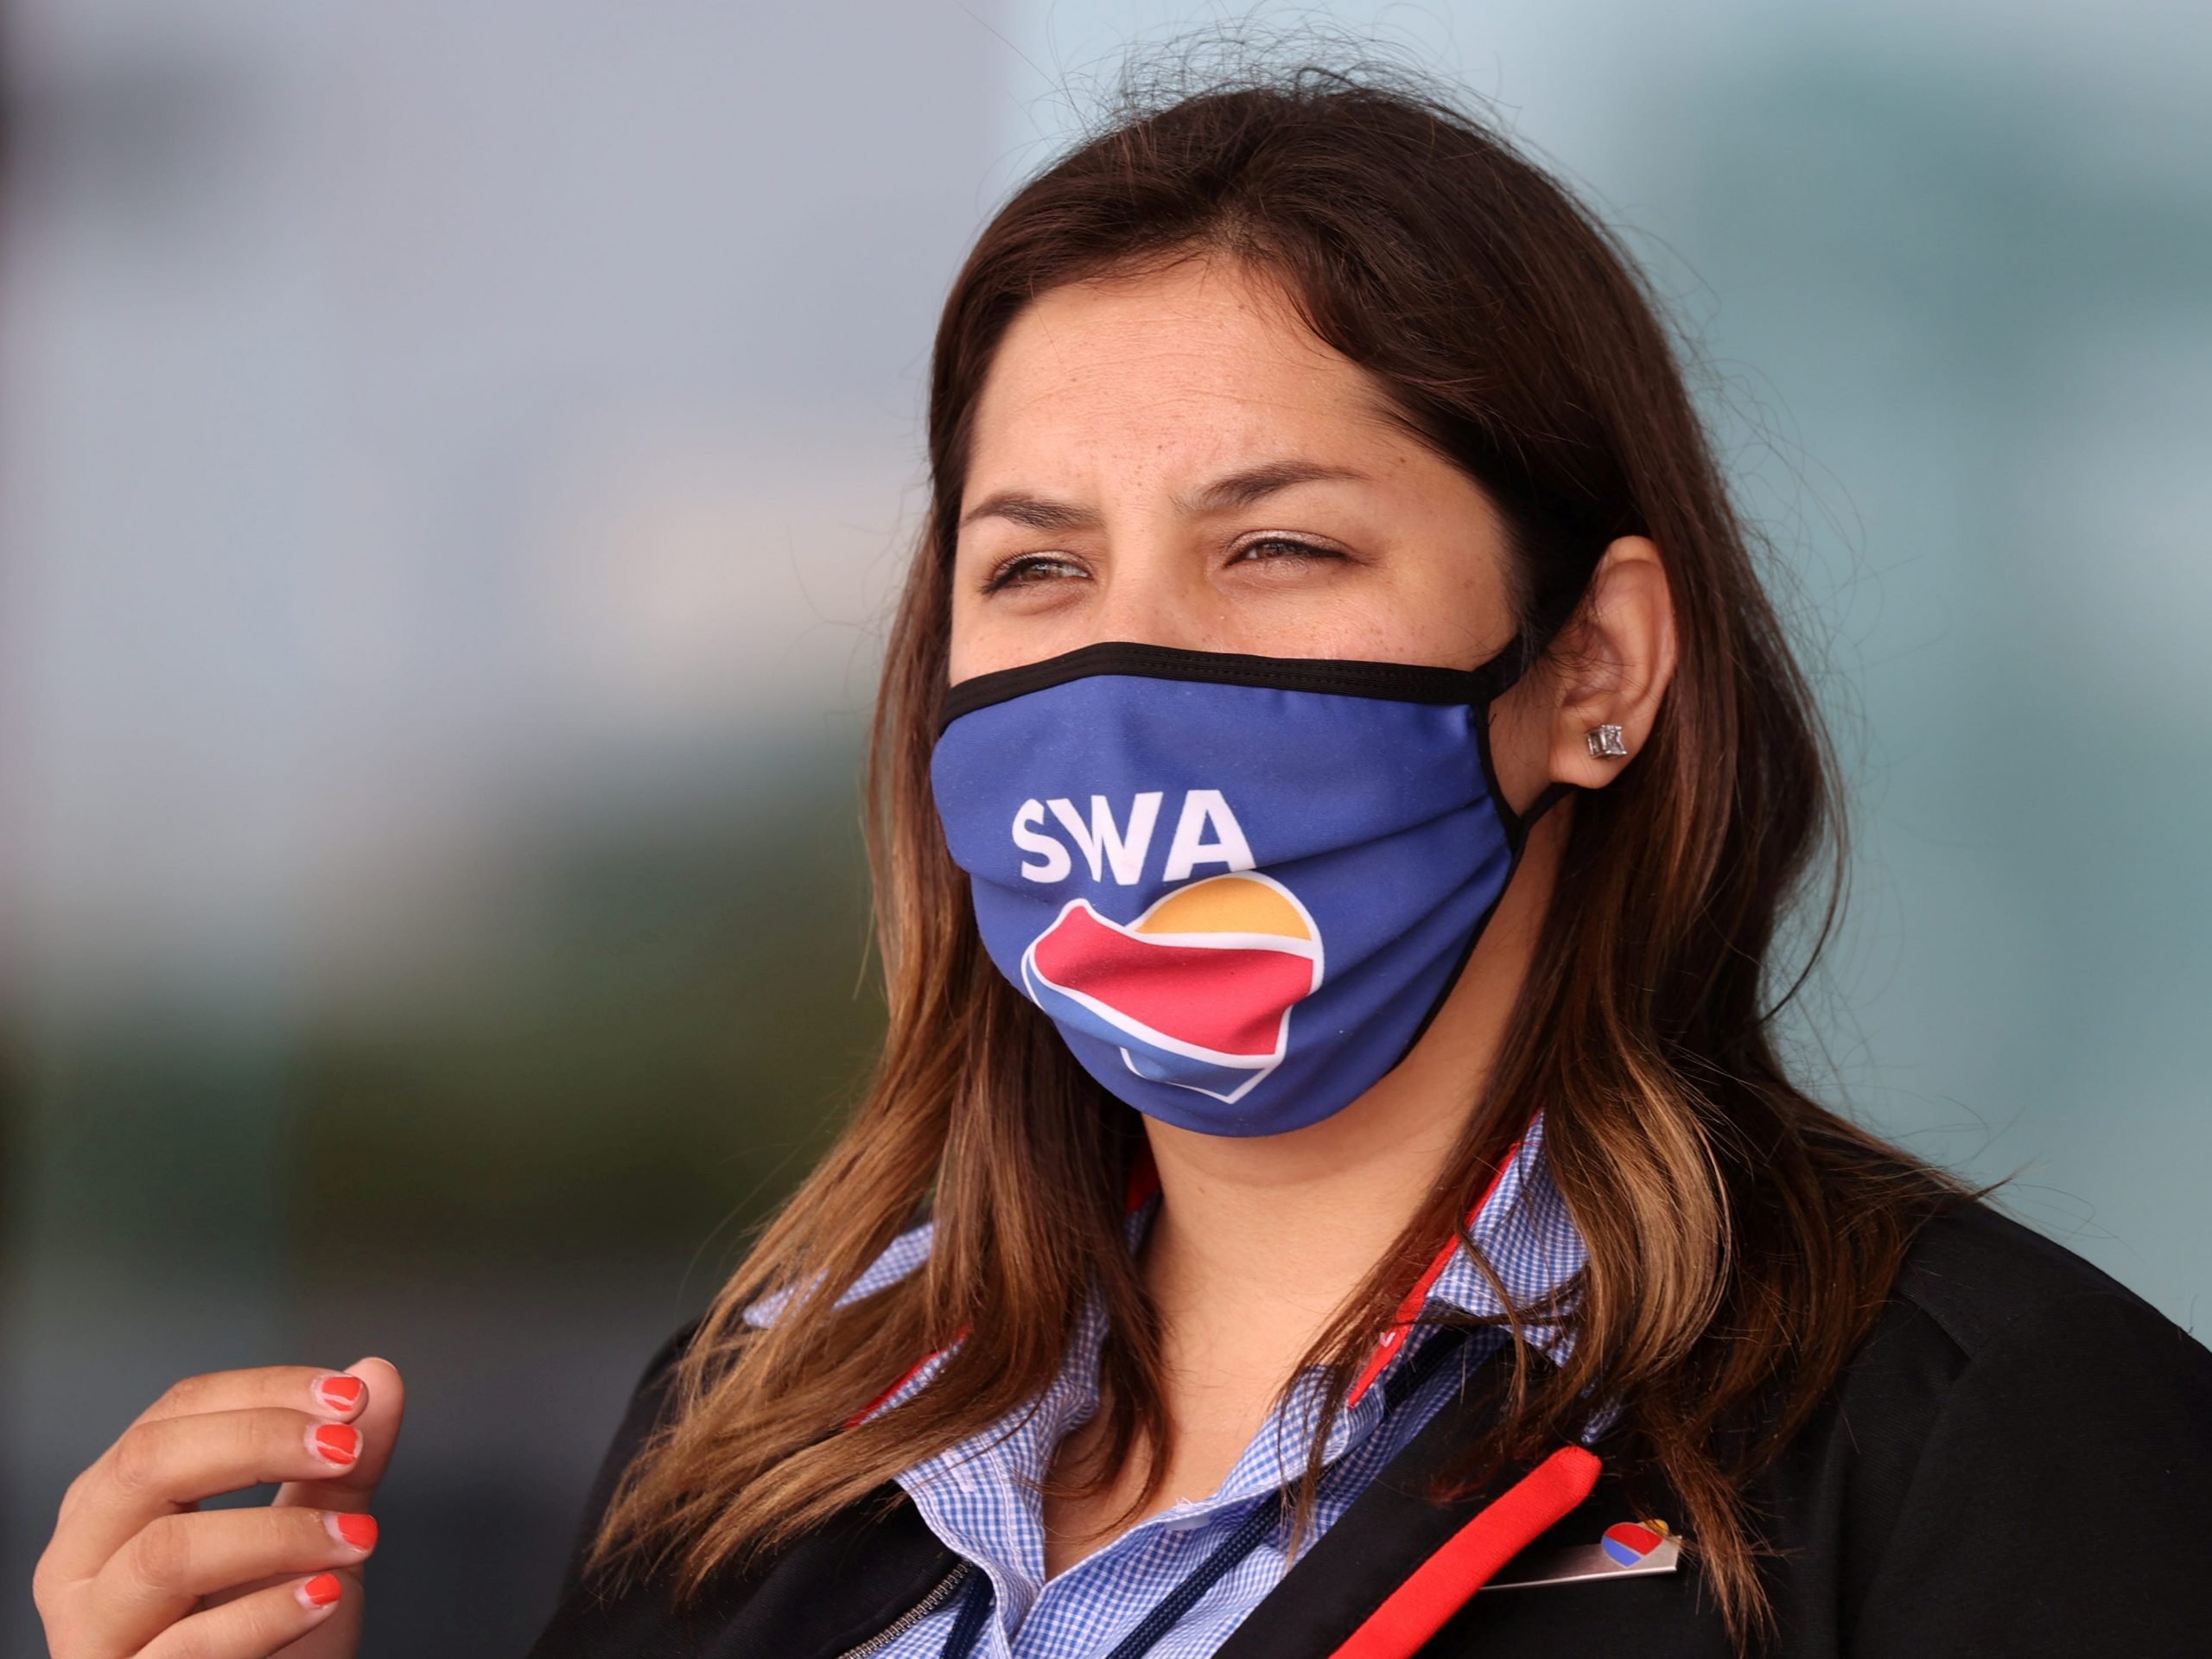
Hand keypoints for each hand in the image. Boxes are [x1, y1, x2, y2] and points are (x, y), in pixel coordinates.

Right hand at [33, 1357, 404, 1658]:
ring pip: (165, 1554)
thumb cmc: (270, 1636)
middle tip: (345, 1447)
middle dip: (260, 1441)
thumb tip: (377, 1373)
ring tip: (358, 1536)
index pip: (174, 1412)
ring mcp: (90, 1632)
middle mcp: (80, 1561)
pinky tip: (326, 1594)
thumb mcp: (309, 1539)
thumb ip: (339, 1464)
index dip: (265, 1391)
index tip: (351, 1396)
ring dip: (279, 1534)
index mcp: (113, 1503)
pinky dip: (268, 1612)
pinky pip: (187, 1646)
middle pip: (150, 1463)